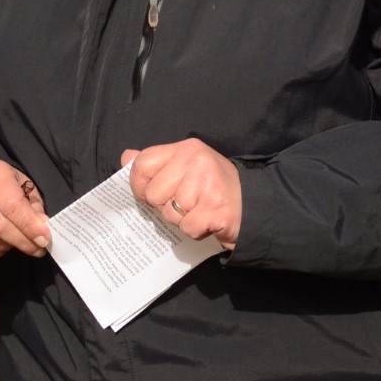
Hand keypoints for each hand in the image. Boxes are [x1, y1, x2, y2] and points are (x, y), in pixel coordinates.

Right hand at [0, 160, 49, 259]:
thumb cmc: (7, 186)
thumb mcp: (25, 188)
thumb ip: (34, 209)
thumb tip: (42, 232)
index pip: (11, 205)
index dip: (29, 225)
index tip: (44, 239)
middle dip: (23, 241)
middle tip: (38, 248)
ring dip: (8, 247)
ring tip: (17, 242)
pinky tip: (1, 245)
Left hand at [120, 139, 241, 248]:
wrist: (254, 206)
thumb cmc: (213, 188)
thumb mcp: (186, 167)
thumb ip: (156, 163)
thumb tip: (126, 157)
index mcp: (186, 149)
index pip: (143, 164)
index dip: (139, 185)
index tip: (150, 195)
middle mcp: (197, 161)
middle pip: (153, 194)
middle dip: (164, 207)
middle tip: (185, 204)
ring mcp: (208, 184)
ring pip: (169, 214)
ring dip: (181, 220)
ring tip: (198, 211)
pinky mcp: (216, 209)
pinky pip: (187, 227)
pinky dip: (195, 231)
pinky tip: (207, 221)